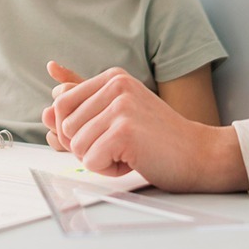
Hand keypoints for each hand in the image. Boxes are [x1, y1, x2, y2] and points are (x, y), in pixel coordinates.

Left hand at [46, 66, 248, 192]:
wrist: (199, 153)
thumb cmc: (158, 138)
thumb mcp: (120, 112)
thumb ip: (85, 104)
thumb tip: (49, 99)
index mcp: (112, 77)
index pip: (61, 103)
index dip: (74, 130)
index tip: (104, 135)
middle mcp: (114, 84)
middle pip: (65, 127)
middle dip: (87, 147)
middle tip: (120, 146)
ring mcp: (120, 105)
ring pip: (76, 146)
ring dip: (100, 160)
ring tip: (129, 152)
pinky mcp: (124, 130)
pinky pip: (91, 161)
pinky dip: (109, 171)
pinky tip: (134, 161)